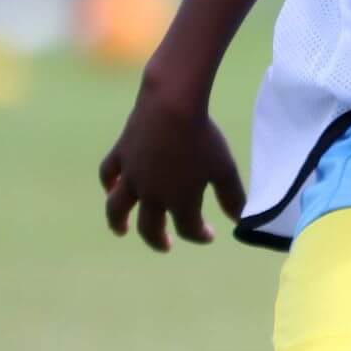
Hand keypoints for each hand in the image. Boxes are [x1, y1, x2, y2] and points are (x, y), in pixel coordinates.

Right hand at [98, 71, 245, 252]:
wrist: (172, 106)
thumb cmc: (202, 138)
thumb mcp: (224, 168)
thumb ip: (232, 198)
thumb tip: (242, 221)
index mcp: (179, 200)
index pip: (188, 228)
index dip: (199, 235)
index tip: (209, 234)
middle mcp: (151, 193)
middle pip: (150, 227)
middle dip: (158, 239)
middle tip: (166, 245)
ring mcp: (131, 175)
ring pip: (117, 207)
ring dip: (118, 222)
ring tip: (121, 230)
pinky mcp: (120, 154)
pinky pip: (108, 174)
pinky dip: (108, 184)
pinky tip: (112, 186)